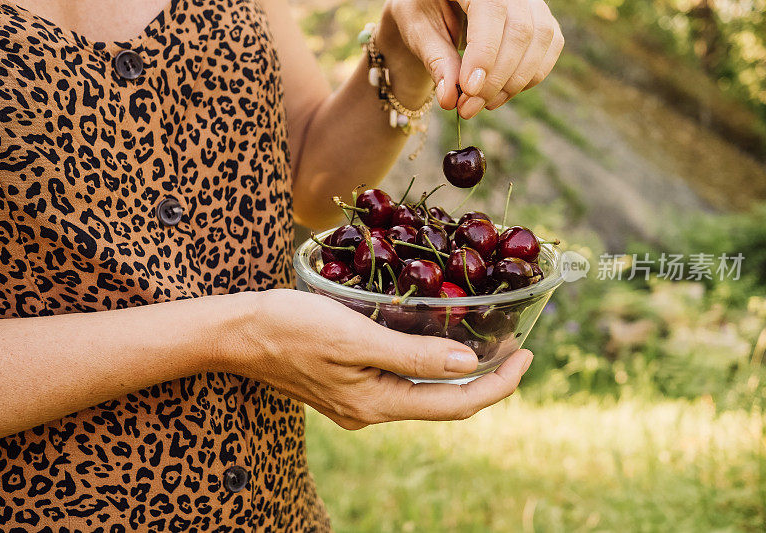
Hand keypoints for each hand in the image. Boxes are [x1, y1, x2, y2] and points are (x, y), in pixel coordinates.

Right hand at [221, 289, 532, 429]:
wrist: (238, 334)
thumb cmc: (293, 326)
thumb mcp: (357, 335)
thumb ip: (413, 353)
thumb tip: (468, 364)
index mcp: (377, 403)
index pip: (456, 403)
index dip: (499, 384)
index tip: (528, 355)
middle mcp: (371, 412)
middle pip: (443, 402)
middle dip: (486, 379)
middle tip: (515, 348)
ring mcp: (356, 403)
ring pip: (422, 393)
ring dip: (457, 373)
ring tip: (485, 344)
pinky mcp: (345, 388)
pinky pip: (399, 383)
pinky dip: (427, 367)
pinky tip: (433, 345)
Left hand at [383, 0, 563, 117]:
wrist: (438, 3)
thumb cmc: (424, 11)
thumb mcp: (419, 31)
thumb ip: (436, 60)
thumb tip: (450, 98)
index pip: (492, 11)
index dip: (485, 54)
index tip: (469, 91)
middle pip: (520, 30)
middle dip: (496, 79)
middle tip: (468, 108)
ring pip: (541, 39)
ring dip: (514, 82)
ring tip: (481, 105)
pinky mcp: (541, 15)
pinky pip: (550, 46)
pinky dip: (528, 76)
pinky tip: (499, 93)